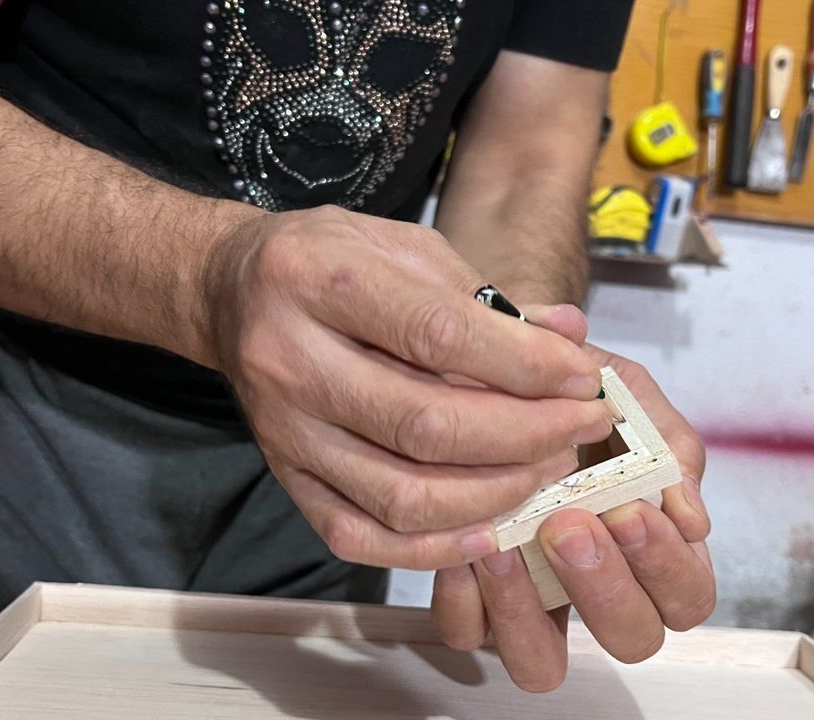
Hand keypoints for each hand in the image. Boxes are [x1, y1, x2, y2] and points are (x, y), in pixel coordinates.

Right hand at [205, 208, 612, 569]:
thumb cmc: (331, 261)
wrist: (230, 291)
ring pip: (399, 494)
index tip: (583, 378)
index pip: (438, 335)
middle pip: (425, 424)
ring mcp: (284, 430)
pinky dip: (430, 548)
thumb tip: (570, 339)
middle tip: (581, 427)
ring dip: (493, 493)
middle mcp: (291, 359)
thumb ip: (484, 294)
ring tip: (547, 469)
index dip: (525, 365)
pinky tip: (486, 530)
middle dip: (526, 435)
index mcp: (321, 279)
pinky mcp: (284, 477)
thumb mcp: (404, 246)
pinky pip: (358, 536)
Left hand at [431, 305, 713, 690]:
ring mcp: (535, 602)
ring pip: (544, 664)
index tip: (630, 509)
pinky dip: (464, 598)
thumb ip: (667, 442)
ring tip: (505, 543)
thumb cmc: (567, 389)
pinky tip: (462, 543)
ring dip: (527, 609)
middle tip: (569, 525)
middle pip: (632, 638)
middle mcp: (598, 587)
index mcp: (650, 546)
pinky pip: (469, 633)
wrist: (487, 367)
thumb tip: (691, 513)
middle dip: (605, 586)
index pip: (687, 596)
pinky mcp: (473, 602)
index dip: (665, 566)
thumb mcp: (626, 394)